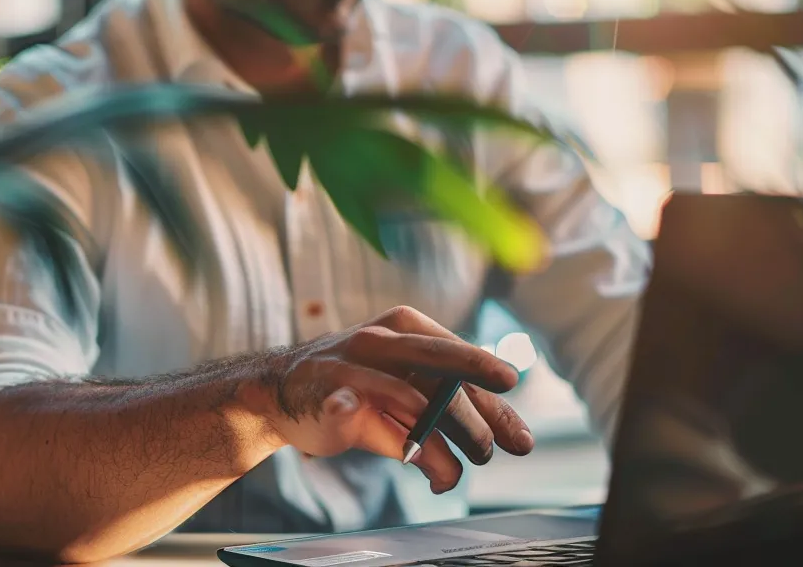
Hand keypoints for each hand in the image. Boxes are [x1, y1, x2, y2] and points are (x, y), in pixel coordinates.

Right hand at [246, 306, 534, 493]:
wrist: (281, 390)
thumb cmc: (357, 385)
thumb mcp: (406, 390)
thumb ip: (451, 410)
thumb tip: (509, 443)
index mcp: (408, 327)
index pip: (464, 365)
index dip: (495, 405)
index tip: (521, 440)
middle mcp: (381, 339)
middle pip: (442, 373)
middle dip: (474, 415)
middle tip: (489, 454)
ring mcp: (352, 364)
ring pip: (407, 399)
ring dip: (435, 445)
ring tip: (445, 476)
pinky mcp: (326, 394)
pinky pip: (348, 406)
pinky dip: (354, 412)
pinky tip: (383, 436)